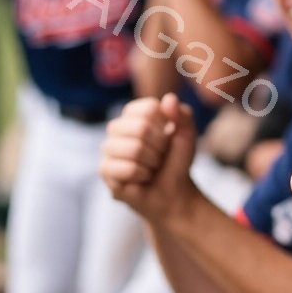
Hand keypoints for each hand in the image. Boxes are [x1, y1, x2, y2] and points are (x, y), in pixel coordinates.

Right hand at [100, 92, 196, 219]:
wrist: (172, 193)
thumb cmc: (176, 161)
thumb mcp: (187, 135)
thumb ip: (183, 115)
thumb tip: (169, 99)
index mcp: (134, 113)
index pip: (150, 108)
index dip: (166, 126)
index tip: (167, 138)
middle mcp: (117, 127)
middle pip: (141, 128)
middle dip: (160, 148)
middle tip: (159, 157)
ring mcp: (108, 148)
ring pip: (135, 148)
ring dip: (152, 163)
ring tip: (151, 168)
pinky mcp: (104, 169)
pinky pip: (129, 169)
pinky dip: (143, 176)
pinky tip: (142, 179)